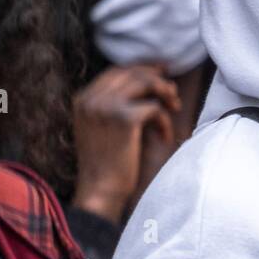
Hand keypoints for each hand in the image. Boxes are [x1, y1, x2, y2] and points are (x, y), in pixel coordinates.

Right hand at [72, 64, 178, 222]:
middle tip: (173, 94)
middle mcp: (91, 98)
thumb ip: (114, 104)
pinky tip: (164, 137)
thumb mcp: (102, 126)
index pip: (116, 71)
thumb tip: (148, 82)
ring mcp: (106, 106)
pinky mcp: (124, 119)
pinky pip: (155, 108)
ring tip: (175, 108)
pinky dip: (165, 122)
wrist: (100, 188)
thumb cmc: (107, 161)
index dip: (142, 70)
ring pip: (145, 82)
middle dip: (157, 79)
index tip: (162, 74)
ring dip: (165, 93)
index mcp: (83, 98)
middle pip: (132, 72)